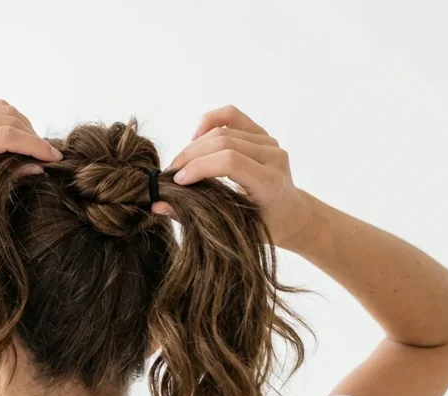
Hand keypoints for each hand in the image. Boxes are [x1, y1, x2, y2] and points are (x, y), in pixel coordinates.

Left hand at [0, 99, 62, 214]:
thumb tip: (34, 168)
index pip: (7, 135)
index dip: (36, 146)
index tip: (55, 158)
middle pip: (8, 117)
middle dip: (33, 135)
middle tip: (47, 156)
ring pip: (2, 107)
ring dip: (23, 125)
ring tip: (33, 147)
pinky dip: (8, 118)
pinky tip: (15, 137)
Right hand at [158, 105, 313, 247]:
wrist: (291, 214)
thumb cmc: (262, 227)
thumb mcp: (231, 228)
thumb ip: (193, 215)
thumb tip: (157, 205)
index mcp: (269, 182)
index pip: (229, 161)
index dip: (199, 167)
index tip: (178, 181)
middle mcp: (273, 157)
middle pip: (223, 142)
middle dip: (190, 155)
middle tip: (172, 172)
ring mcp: (270, 143)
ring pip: (223, 129)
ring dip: (195, 144)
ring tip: (182, 161)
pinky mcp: (262, 134)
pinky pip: (230, 115)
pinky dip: (209, 122)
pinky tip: (196, 138)